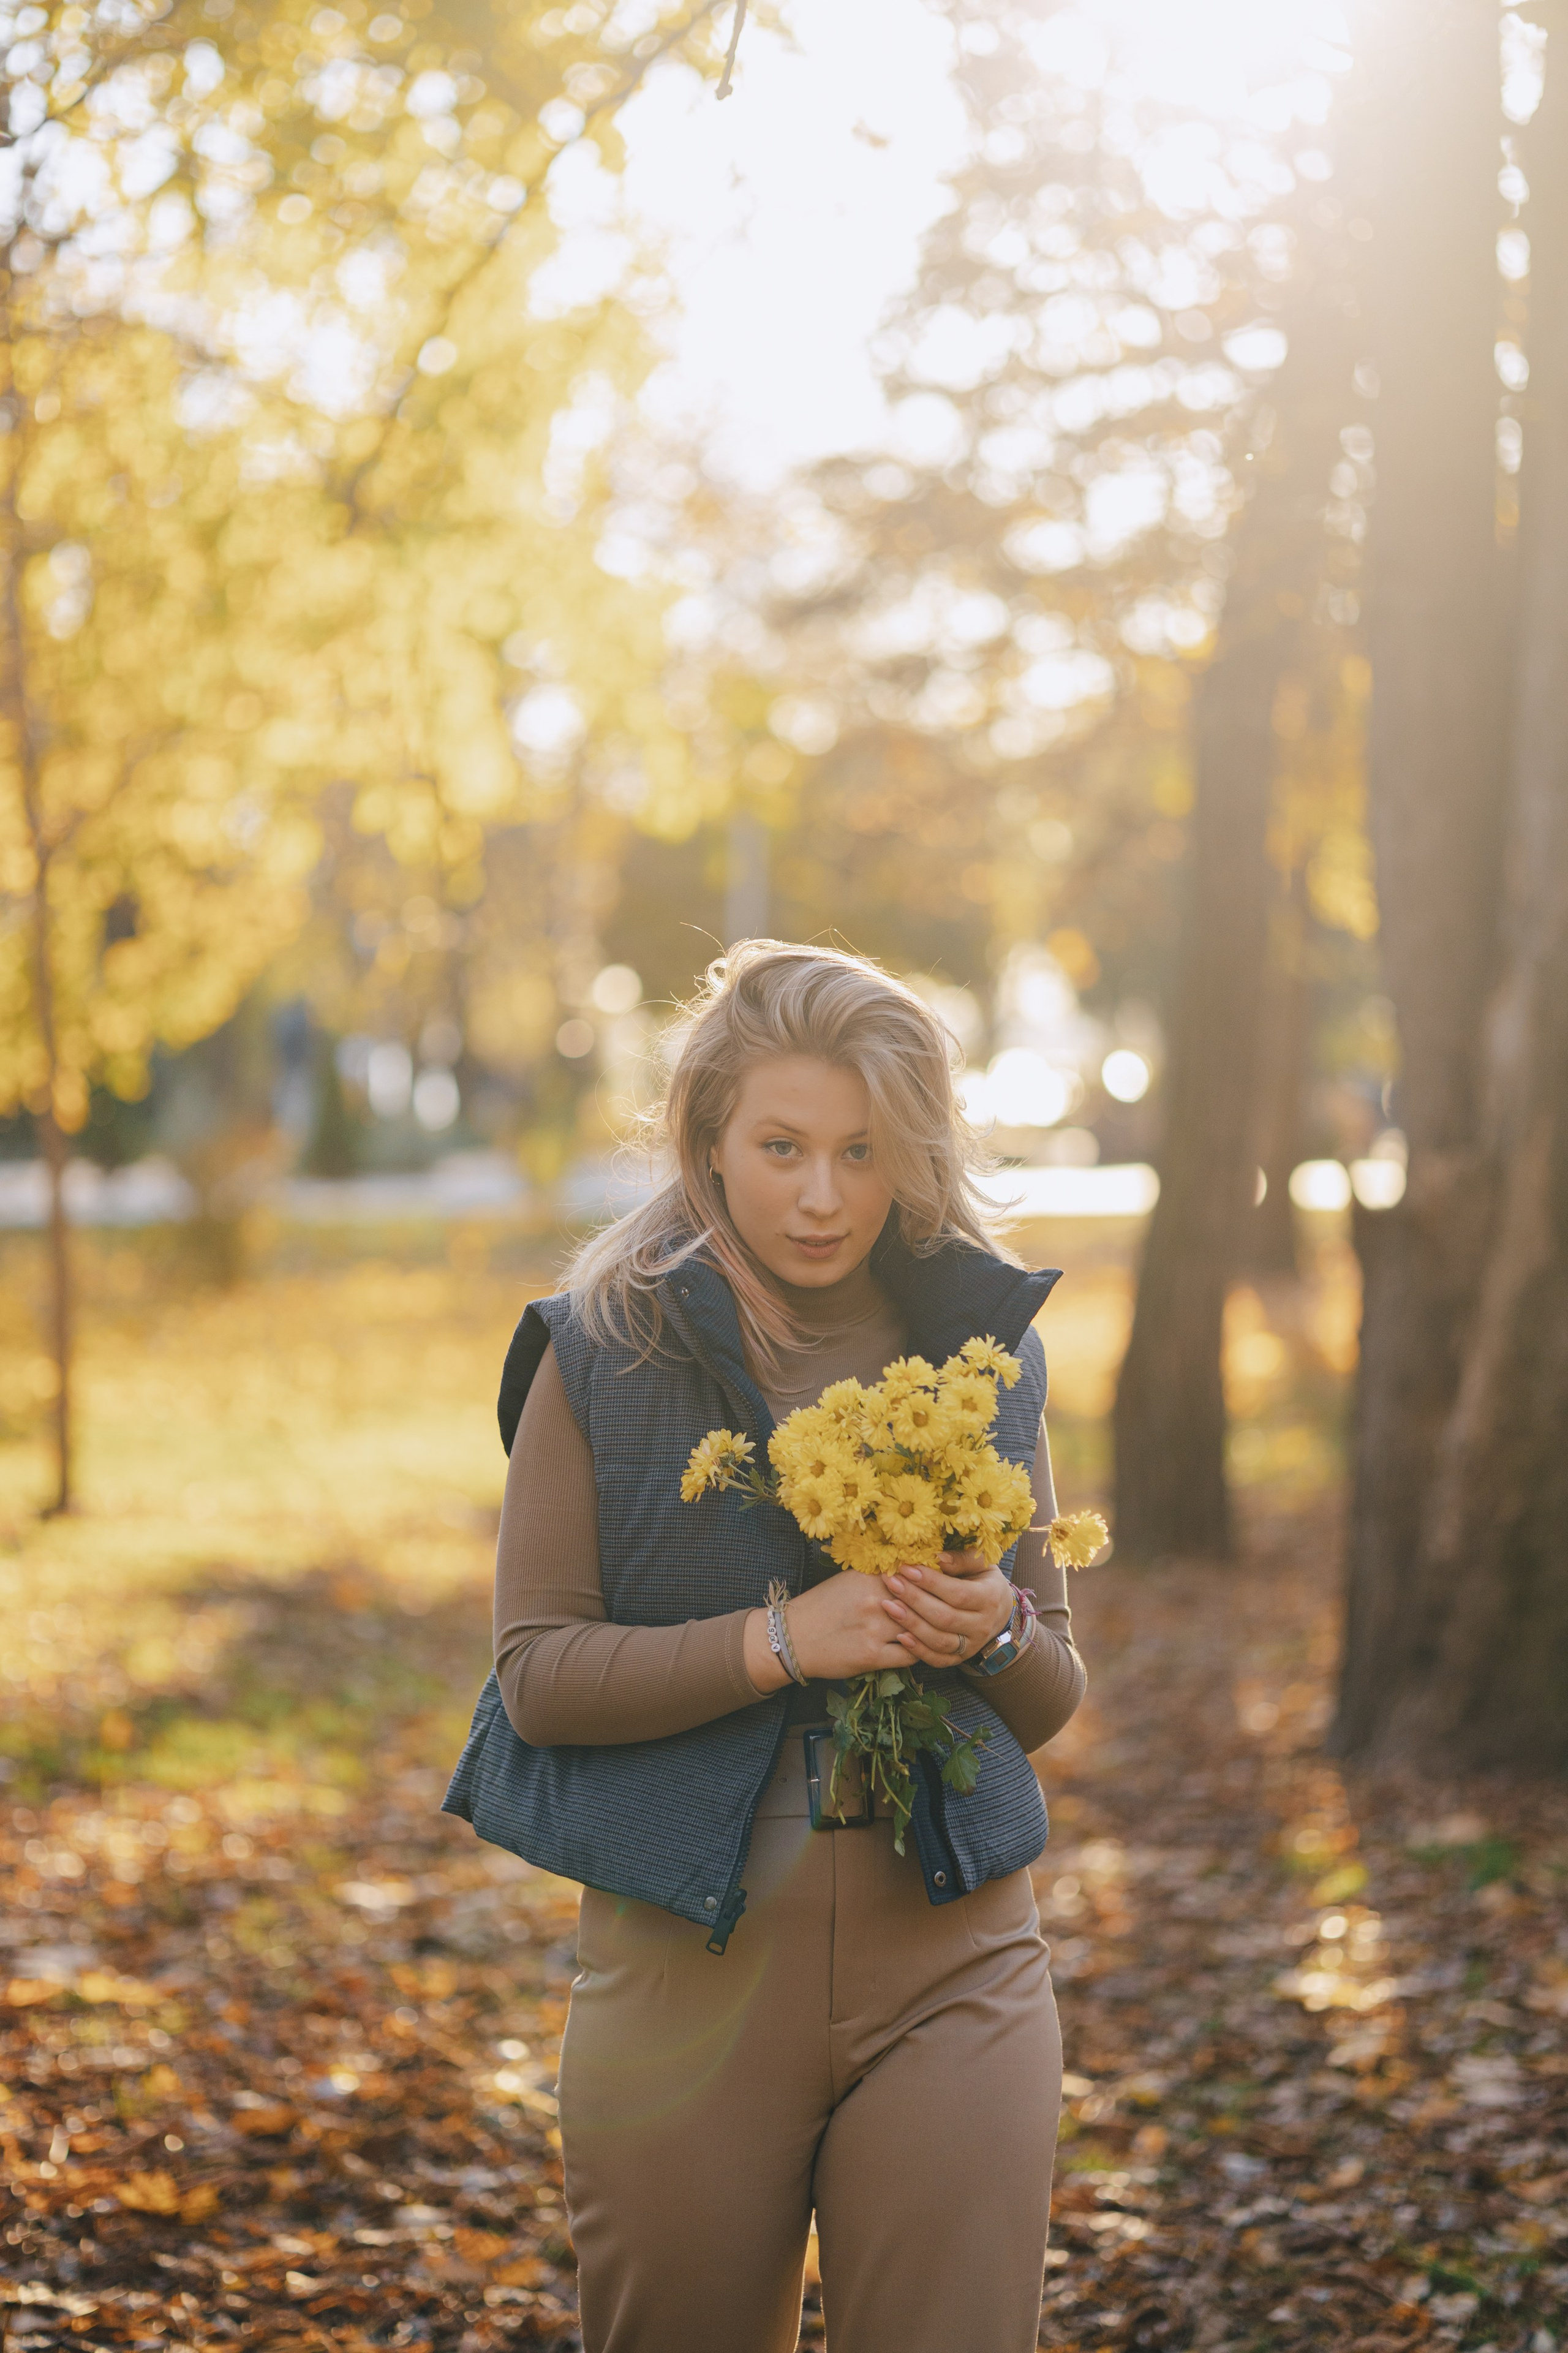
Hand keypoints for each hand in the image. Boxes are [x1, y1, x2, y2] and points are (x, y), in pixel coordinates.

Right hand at [743, 1570, 929, 1693]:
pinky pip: (910, 1654)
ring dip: (931, 1628)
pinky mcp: (872, 1656)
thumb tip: (912, 1567)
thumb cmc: (822, 1605)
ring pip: (920, 1627)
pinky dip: (920, 1650)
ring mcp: (874, 1629)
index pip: (913, 1572)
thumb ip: (879, 1573)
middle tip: (957, 1602)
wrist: (794, 1637)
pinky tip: (922, 1646)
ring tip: (943, 1625)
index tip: (947, 1577)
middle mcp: (874, 1600)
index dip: (933, 1575)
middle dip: (939, 1601)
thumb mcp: (848, 1580)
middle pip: (922, 1599)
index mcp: (869, 1577)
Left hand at [879, 1550, 1014, 1669]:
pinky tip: (900, 1636)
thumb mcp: (981, 1564)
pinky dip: (918, 1650)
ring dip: (911, 1624)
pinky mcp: (959, 1658)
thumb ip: (962, 1559)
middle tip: (891, 1583)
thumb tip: (937, 1557)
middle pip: (944, 1617)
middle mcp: (982, 1626)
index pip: (957, 1593)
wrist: (998, 1612)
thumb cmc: (983, 1581)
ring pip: (939, 1640)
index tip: (906, 1568)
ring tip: (888, 1605)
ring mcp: (971, 1645)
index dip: (930, 1582)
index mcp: (989, 1599)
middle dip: (914, 1600)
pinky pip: (938, 1659)